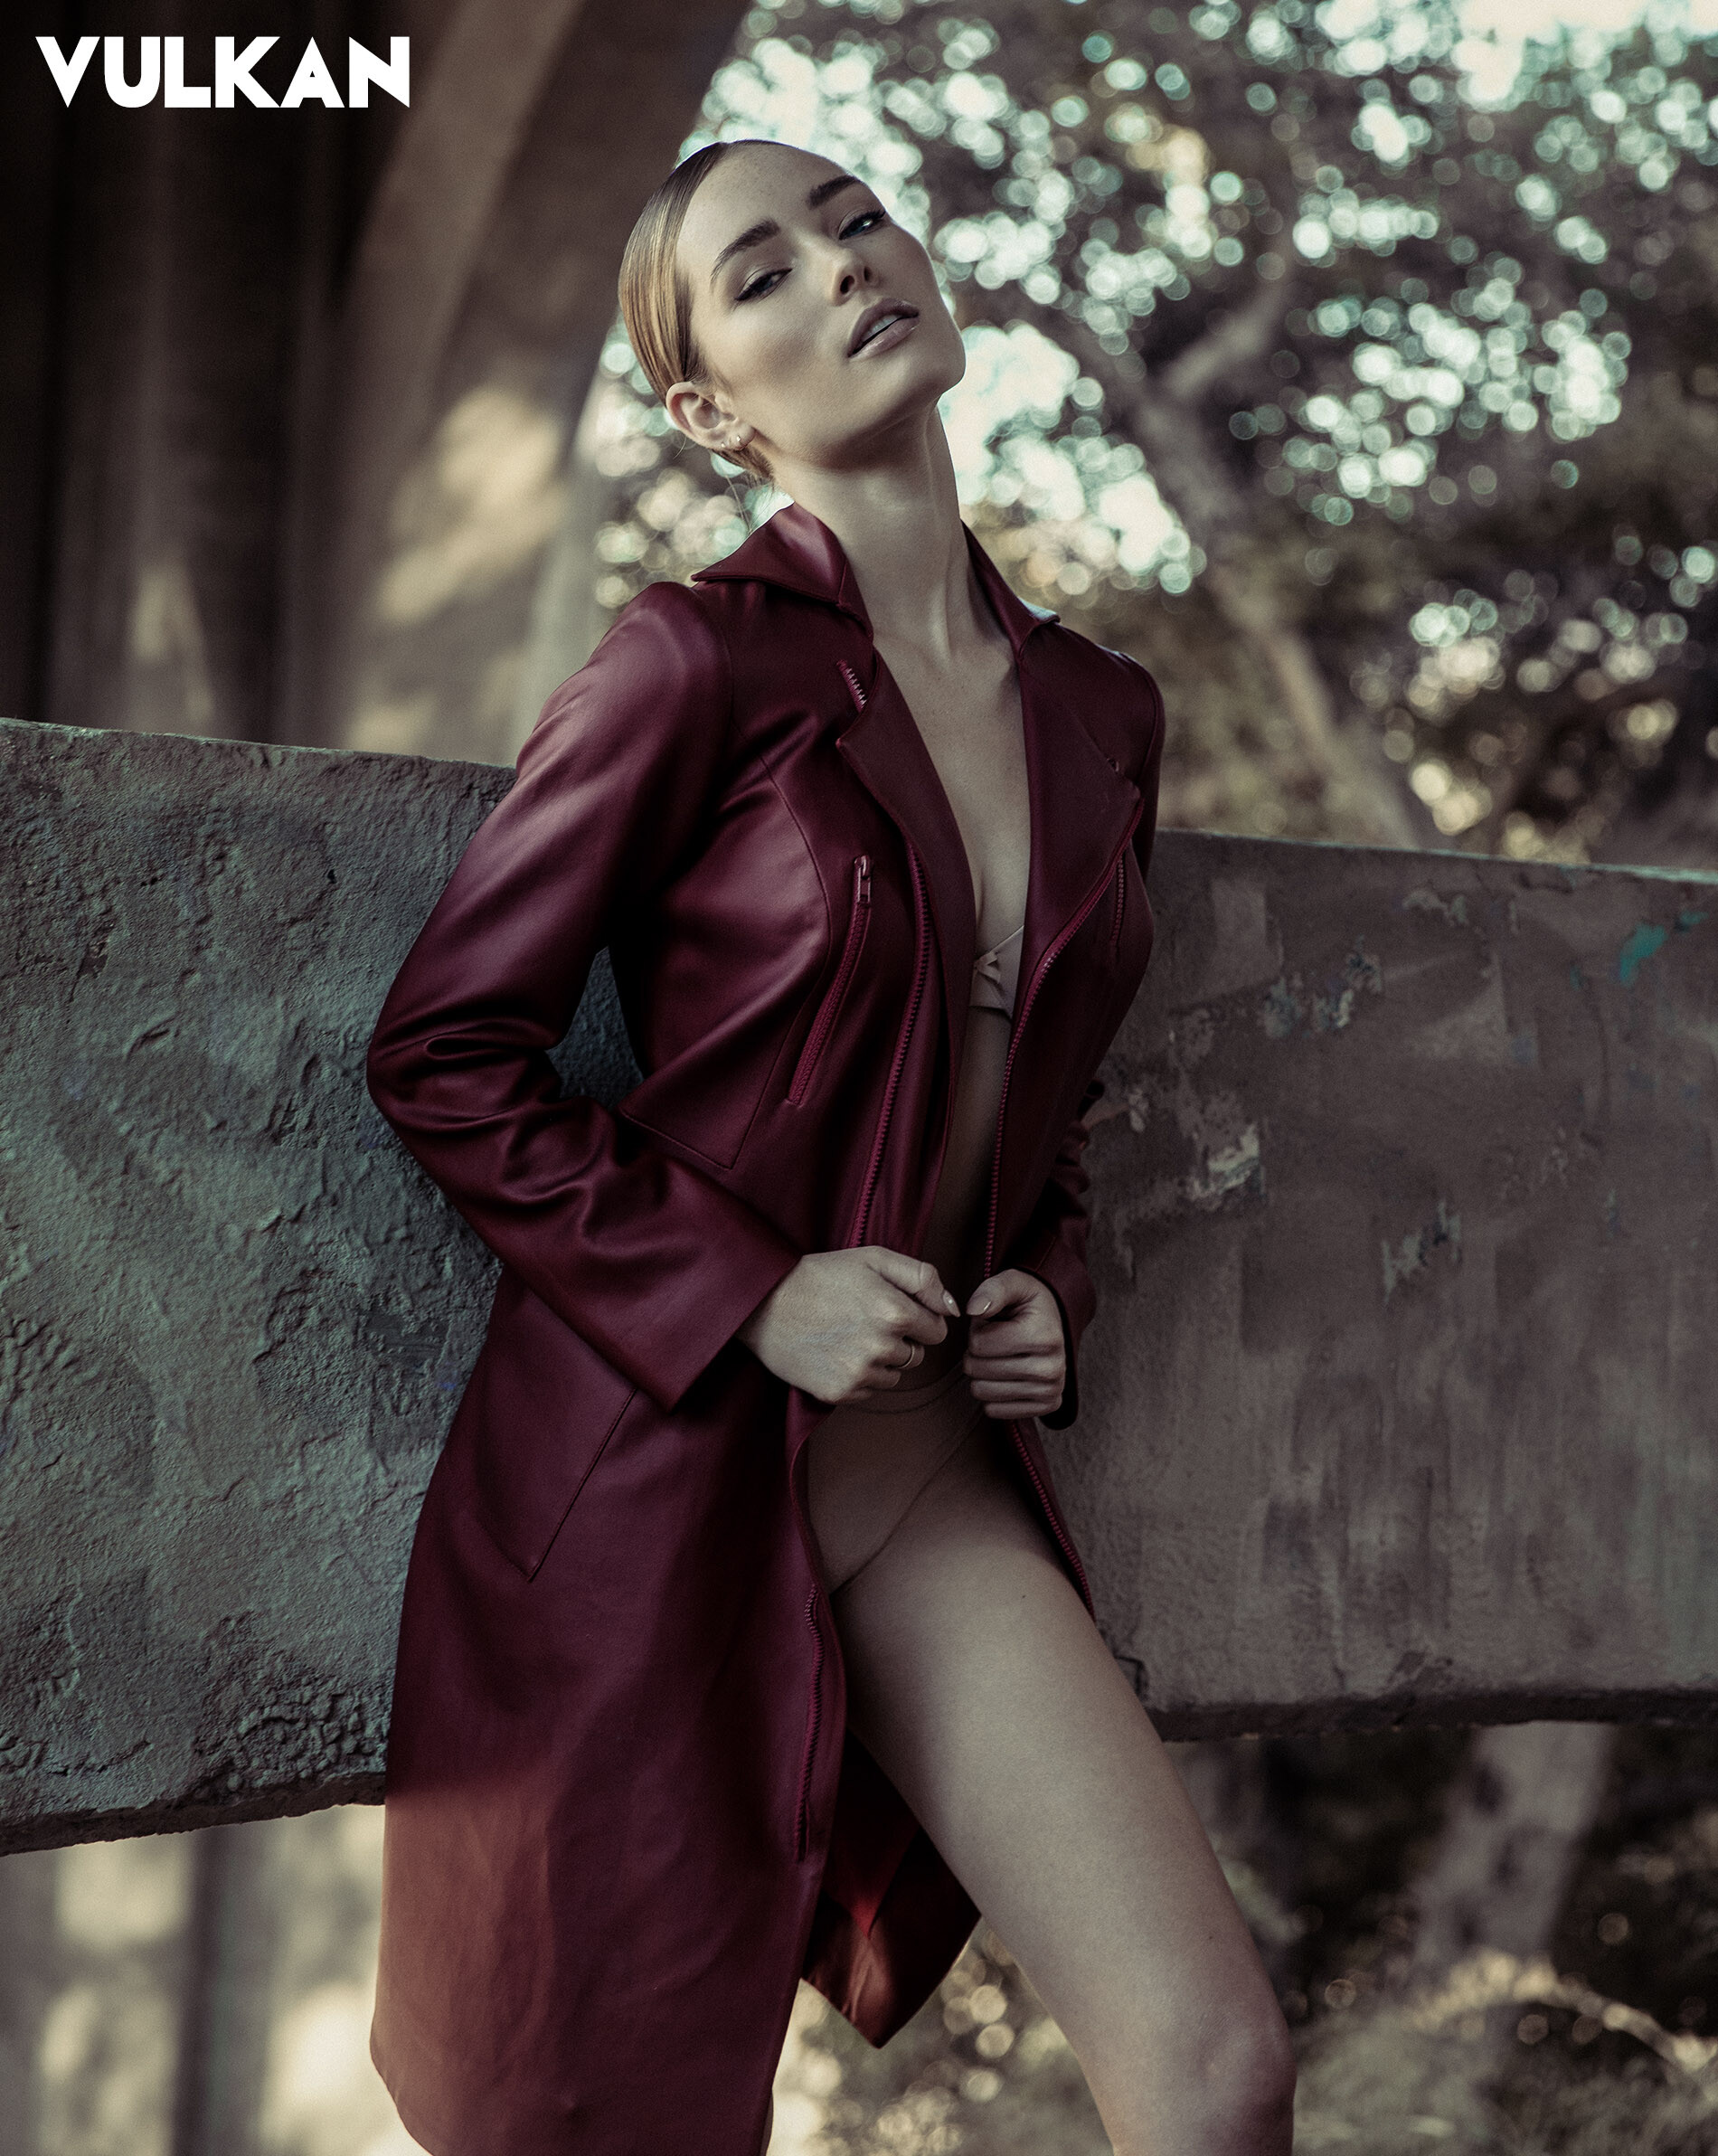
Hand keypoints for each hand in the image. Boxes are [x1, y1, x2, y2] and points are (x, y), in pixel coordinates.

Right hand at [738, 1246, 959, 1405]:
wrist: (762, 1303)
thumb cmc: (820, 1275)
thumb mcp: (873, 1258)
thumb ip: (923, 1277)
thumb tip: (953, 1309)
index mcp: (896, 1313)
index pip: (937, 1330)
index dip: (919, 1318)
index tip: (894, 1308)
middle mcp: (882, 1348)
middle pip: (917, 1355)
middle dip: (901, 1340)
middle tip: (866, 1320)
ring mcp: (859, 1374)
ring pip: (895, 1376)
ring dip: (882, 1360)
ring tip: (849, 1335)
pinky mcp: (839, 1393)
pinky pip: (870, 1391)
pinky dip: (860, 1376)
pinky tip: (836, 1353)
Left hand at [962, 1270, 1065, 1419]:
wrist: (1055, 1322)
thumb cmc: (1028, 1302)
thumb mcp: (1012, 1283)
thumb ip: (991, 1290)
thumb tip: (973, 1310)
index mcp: (1043, 1336)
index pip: (978, 1344)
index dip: (976, 1330)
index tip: (993, 1323)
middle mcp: (1052, 1368)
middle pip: (978, 1369)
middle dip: (976, 1352)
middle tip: (995, 1340)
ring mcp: (1051, 1391)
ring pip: (982, 1392)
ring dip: (982, 1372)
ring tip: (1000, 1355)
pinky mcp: (1046, 1406)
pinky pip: (994, 1410)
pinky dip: (992, 1392)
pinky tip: (1007, 1375)